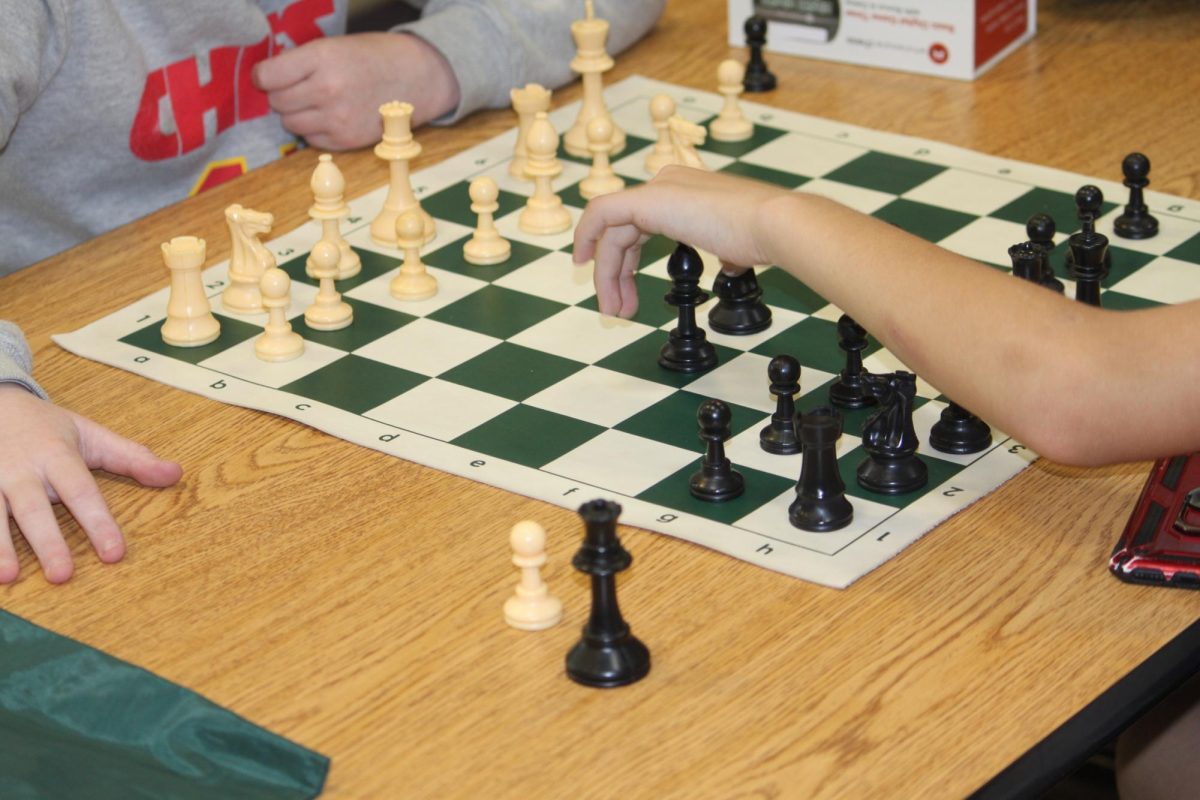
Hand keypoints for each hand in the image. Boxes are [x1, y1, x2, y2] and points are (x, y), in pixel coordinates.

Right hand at [0, 384, 182, 583]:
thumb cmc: (46, 427)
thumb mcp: (91, 436)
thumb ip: (132, 458)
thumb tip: (177, 474)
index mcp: (57, 457)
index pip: (82, 492)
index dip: (99, 523)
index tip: (114, 553)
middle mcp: (22, 471)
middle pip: (35, 509)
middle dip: (48, 542)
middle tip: (63, 574)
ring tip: (8, 577)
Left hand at [252, 32, 460, 149]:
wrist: (416, 78)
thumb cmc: (373, 57)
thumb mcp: (335, 46)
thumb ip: (301, 61)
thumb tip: (266, 80)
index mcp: (322, 58)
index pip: (268, 76)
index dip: (263, 77)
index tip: (267, 77)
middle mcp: (327, 90)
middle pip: (277, 102)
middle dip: (281, 95)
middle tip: (298, 88)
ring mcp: (337, 118)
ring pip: (290, 123)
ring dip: (295, 114)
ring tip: (314, 103)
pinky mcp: (345, 140)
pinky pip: (310, 139)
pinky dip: (313, 129)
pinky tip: (329, 116)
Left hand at [572, 166, 794, 316]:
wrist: (772, 225)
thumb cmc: (763, 237)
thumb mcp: (738, 244)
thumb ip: (726, 249)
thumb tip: (731, 261)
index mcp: (686, 192)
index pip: (641, 226)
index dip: (626, 259)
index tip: (622, 291)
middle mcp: (668, 183)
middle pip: (624, 232)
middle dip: (615, 274)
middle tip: (618, 310)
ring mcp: (658, 188)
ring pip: (613, 233)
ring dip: (608, 274)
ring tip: (615, 311)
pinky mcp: (649, 199)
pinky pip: (602, 215)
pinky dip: (588, 238)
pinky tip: (583, 264)